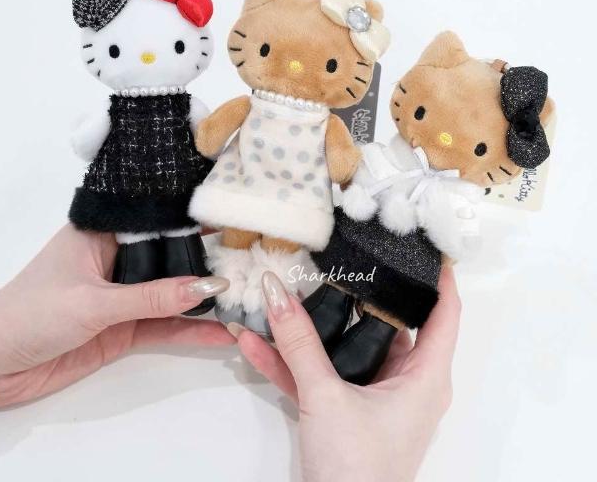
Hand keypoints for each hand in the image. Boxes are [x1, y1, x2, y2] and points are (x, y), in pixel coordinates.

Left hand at [0, 225, 232, 407]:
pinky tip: (223, 333)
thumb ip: (152, 297)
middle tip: (254, 254)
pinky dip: (191, 331)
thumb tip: (210, 286)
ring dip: (203, 298)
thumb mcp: (94, 301)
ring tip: (247, 292)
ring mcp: (123, 297)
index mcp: (102, 234)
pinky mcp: (124, 330)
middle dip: (206, 258)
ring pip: (171, 293)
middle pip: (169, 256)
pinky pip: (164, 327)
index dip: (191, 215)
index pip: (154, 219)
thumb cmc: (33, 313)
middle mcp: (116, 260)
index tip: (232, 212)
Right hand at [233, 266, 460, 481]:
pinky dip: (293, 361)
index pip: (446, 314)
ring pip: (346, 349)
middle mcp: (406, 382)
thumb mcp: (325, 398)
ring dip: (313, 329)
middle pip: (387, 323)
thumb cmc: (356, 469)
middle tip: (342, 256)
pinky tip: (255, 343)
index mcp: (424, 377)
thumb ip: (298, 344)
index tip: (424, 242)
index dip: (440, 276)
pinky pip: (322, 376)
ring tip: (286, 294)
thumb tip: (275, 291)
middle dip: (361, 292)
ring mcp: (374, 397)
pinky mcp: (347, 411)